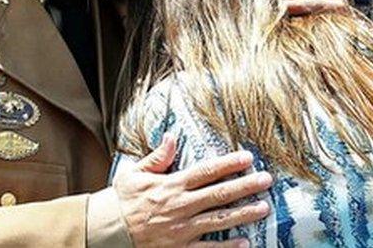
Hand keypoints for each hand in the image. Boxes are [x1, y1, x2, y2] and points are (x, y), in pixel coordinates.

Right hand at [112, 134, 271, 246]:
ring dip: (243, 214)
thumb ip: (157, 157)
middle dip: (244, 186)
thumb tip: (171, 137)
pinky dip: (227, 247)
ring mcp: (181, 229)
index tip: (247, 158)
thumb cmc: (121, 200)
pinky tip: (245, 242)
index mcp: (171, 185)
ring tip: (263, 208)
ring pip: (218, 220)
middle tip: (266, 180)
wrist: (106, 231)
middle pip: (219, 194)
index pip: (205, 171)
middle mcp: (180, 206)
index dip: (228, 164)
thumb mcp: (134, 172)